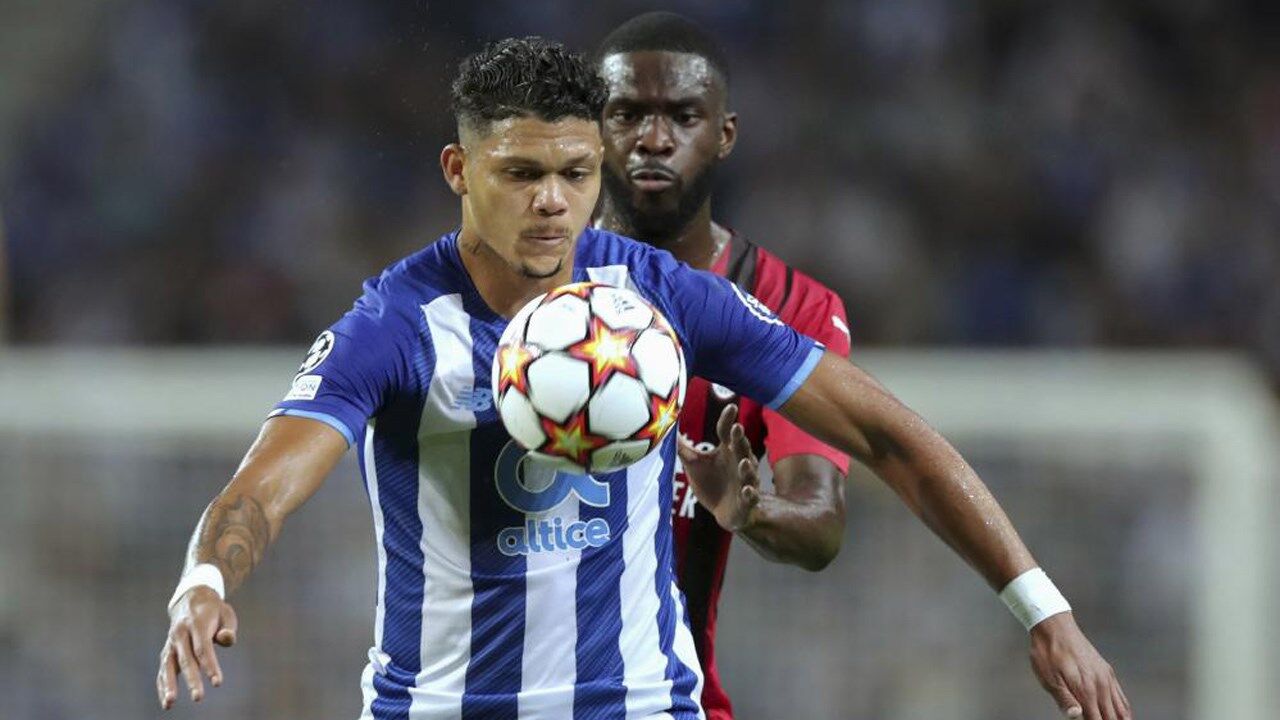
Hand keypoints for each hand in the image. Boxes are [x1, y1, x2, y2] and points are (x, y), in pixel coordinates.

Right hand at [157, 586, 238, 708]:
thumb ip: (228, 628)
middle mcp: (180, 633)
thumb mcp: (226, 613)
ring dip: (169, 685)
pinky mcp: (166, 650)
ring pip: (169, 665)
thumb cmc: (214, 611)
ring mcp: (171, 642)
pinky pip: (163, 669)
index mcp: (197, 623)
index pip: (203, 648)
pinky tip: (166, 701)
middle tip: (198, 697)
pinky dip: (162, 684)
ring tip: (170, 703)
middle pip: (186, 659)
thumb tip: (226, 639)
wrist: (191, 598)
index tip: (217, 682)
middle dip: (192, 679)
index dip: (210, 666)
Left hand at [676, 404, 759, 531]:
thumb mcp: (694, 464)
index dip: (728, 420)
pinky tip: (747, 489)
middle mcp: (739, 462)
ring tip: (743, 462)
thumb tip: (665, 428)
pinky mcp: (747, 501)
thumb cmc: (711, 483)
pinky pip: (751, 496)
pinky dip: (750, 493)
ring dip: (747, 467)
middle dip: (740, 439)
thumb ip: (683, 448)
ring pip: (749, 472)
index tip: (731, 407)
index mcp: (727, 450)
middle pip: (741, 448)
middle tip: (737, 428)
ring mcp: (745, 482)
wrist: (724, 513)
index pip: (727, 432)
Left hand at [1029, 613, 1131, 719]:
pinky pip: (1121, 696)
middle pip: (1112, 717)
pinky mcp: (1107, 671)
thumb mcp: (1048, 678)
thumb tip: (1076, 717)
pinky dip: (1123, 709)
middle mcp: (1101, 685)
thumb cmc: (1048, 652)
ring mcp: (1106, 677)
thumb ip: (1064, 699)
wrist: (1055, 626)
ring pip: (1122, 708)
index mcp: (1086, 689)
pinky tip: (1121, 715)